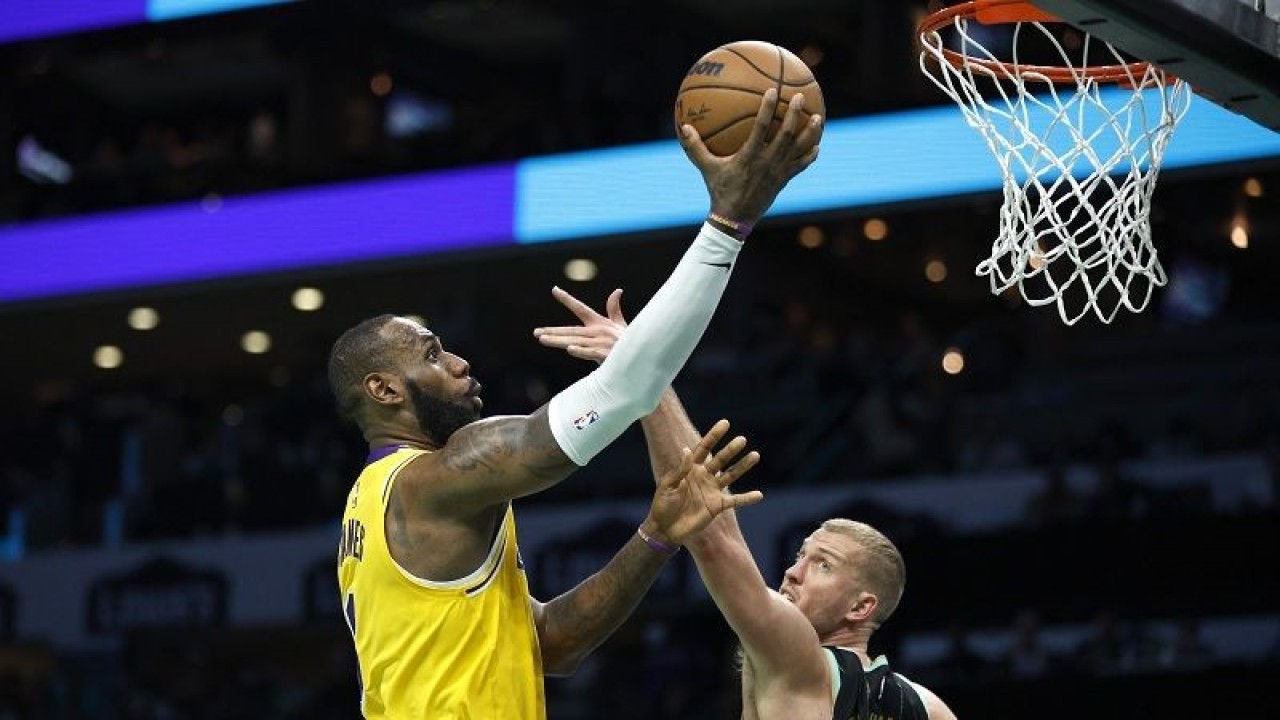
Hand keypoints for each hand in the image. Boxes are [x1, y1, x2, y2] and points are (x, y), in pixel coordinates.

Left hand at [533, 286, 627, 363]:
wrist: (642, 357)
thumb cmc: (629, 343)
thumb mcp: (621, 325)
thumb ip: (614, 309)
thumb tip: (617, 290)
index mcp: (600, 323)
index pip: (581, 308)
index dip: (567, 299)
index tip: (554, 289)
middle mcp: (598, 331)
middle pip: (571, 330)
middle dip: (553, 331)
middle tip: (536, 332)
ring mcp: (601, 342)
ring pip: (575, 341)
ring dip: (558, 340)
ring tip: (542, 339)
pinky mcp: (605, 354)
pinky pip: (590, 352)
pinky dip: (580, 351)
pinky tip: (569, 349)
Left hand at [642, 419, 761, 546]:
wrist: (665, 528)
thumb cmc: (662, 504)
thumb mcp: (668, 485)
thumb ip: (680, 469)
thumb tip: (687, 450)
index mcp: (691, 468)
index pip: (704, 448)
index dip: (714, 436)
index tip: (725, 423)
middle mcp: (704, 476)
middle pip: (721, 460)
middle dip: (731, 450)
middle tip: (742, 439)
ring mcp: (712, 490)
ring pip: (731, 475)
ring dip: (743, 466)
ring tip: (755, 455)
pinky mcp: (717, 506)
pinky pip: (735, 501)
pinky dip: (747, 499)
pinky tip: (759, 495)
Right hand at [679, 88, 822, 228]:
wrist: (734, 219)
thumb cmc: (719, 190)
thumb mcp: (706, 168)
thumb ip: (696, 147)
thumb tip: (683, 127)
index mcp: (750, 156)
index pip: (761, 127)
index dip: (767, 108)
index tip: (773, 90)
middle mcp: (767, 162)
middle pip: (786, 134)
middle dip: (794, 114)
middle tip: (799, 96)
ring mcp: (778, 172)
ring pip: (799, 149)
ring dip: (810, 132)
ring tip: (819, 117)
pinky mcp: (784, 180)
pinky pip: (801, 165)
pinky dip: (810, 155)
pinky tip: (817, 146)